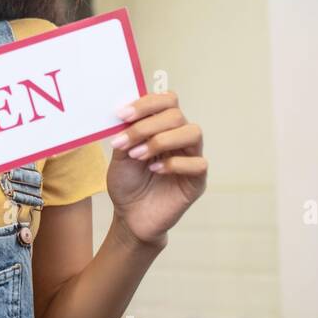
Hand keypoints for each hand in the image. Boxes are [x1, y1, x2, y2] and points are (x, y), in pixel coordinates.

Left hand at [106, 91, 206, 247]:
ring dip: (161, 141)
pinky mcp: (197, 180)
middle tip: (125, 142)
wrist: (130, 216)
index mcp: (162, 127)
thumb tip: (126, 111)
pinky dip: (174, 164)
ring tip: (138, 156)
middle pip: (177, 114)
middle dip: (146, 126)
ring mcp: (191, 157)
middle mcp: (179, 138)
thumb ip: (126, 133)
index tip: (122, 114)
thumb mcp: (120, 154)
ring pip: (192, 132)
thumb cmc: (127, 183)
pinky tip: (155, 171)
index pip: (167, 101)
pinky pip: (198, 163)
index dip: (146, 103)